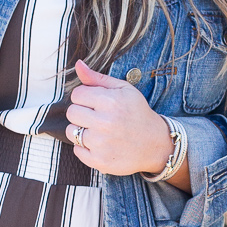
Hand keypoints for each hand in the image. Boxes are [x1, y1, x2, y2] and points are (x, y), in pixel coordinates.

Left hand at [65, 60, 172, 176]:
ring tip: (98, 131)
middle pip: (71, 112)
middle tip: (97, 117)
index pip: (77, 94)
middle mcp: (105, 123)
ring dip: (81, 130)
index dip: (85, 97)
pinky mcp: (99, 161)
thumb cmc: (137, 113)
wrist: (155, 144)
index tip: (96, 103)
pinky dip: (85, 147)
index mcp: (111, 102)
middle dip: (81, 113)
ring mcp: (101, 144)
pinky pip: (77, 150)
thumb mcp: (124, 90)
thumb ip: (98, 78)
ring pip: (71, 131)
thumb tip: (78, 64)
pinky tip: (100, 144)